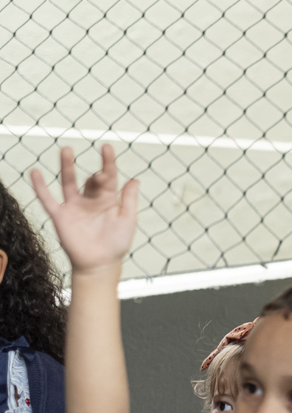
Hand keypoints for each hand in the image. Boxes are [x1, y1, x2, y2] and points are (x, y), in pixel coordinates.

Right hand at [30, 144, 138, 277]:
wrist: (100, 264)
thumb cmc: (116, 243)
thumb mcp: (128, 219)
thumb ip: (129, 199)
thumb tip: (135, 179)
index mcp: (108, 199)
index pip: (109, 177)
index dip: (108, 163)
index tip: (107, 148)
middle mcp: (90, 200)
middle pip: (90, 180)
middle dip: (96, 175)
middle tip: (101, 174)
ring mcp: (74, 207)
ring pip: (68, 182)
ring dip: (67, 167)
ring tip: (66, 150)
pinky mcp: (61, 216)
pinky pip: (48, 199)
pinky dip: (40, 187)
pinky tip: (35, 173)